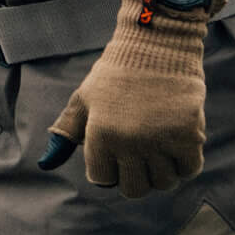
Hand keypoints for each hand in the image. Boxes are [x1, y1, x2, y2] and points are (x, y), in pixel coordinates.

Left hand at [38, 0, 207, 198]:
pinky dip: (185, 162)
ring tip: (159, 143)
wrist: (155, 45)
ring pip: (163, 183)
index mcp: (100, 134)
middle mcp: (129, 142)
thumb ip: (66, 132)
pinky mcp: (188, 135)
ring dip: (162, 170)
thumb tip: (45, 164)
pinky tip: (177, 142)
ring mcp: (160, 140)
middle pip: (134, 189)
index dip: (109, 167)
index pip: (103, 180)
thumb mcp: (84, 98)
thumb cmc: (115, 75)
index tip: (116, 148)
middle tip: (140, 152)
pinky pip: (189, 170)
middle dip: (136, 175)